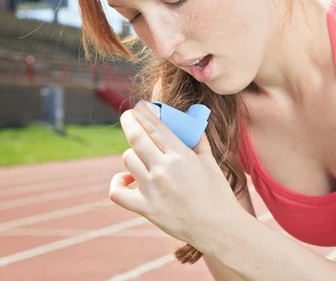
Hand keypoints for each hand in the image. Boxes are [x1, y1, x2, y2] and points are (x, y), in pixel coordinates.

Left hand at [110, 101, 241, 246]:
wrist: (218, 227)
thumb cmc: (217, 194)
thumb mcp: (210, 162)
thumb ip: (198, 141)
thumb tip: (191, 125)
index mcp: (181, 155)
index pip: (155, 127)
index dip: (143, 113)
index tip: (138, 106)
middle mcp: (163, 169)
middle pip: (136, 138)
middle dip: (129, 122)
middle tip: (128, 116)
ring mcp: (152, 189)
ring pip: (127, 160)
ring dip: (131, 154)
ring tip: (140, 155)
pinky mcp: (144, 208)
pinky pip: (117, 192)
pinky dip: (117, 183)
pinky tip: (125, 179)